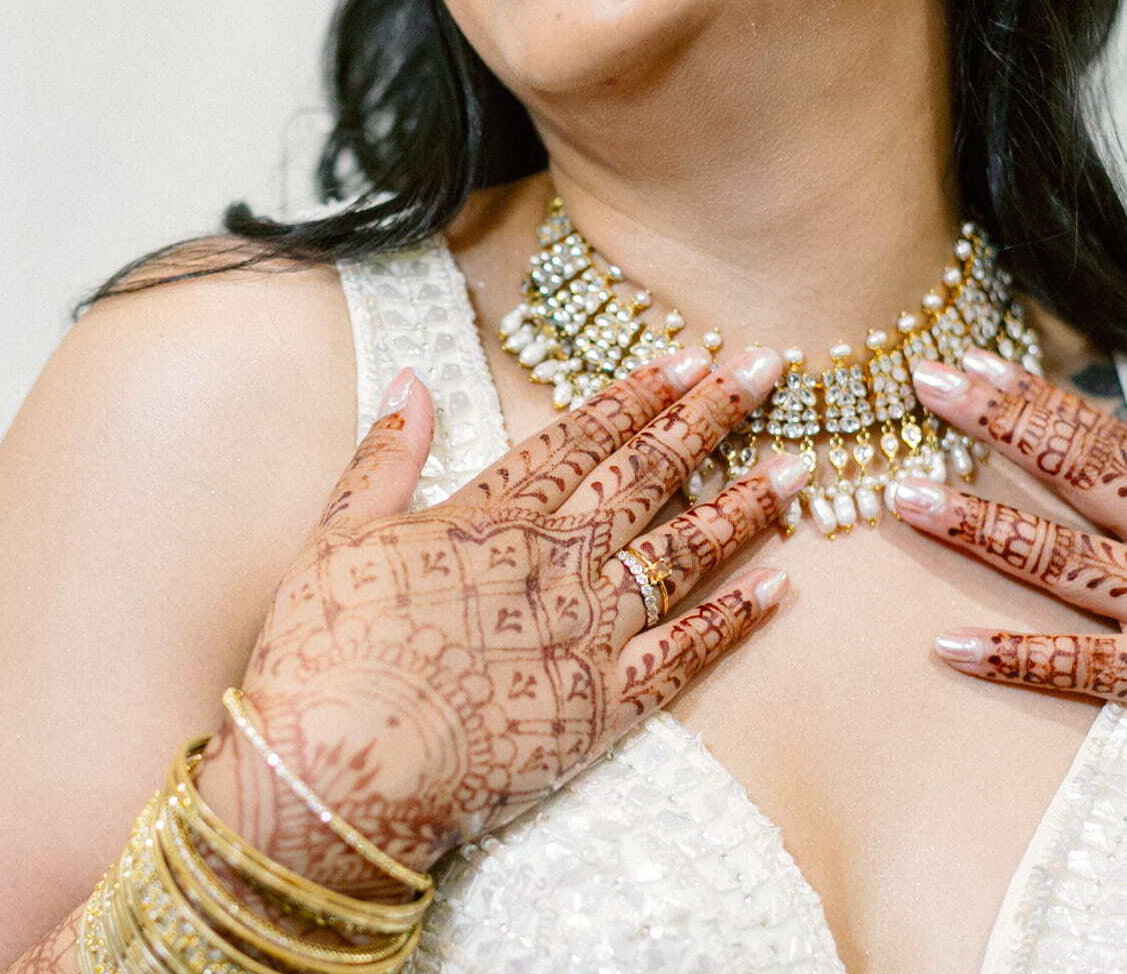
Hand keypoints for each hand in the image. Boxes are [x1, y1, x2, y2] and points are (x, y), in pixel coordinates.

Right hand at [196, 345, 806, 893]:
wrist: (342, 770)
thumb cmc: (327, 653)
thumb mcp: (337, 532)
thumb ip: (385, 454)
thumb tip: (412, 382)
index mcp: (492, 515)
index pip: (580, 437)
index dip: (636, 394)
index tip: (687, 355)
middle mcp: (554, 560)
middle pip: (646, 474)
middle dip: (710, 416)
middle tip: (768, 369)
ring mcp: (587, 632)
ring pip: (682, 553)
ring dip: (743, 506)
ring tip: (799, 466)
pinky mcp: (605, 706)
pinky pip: (687, 654)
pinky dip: (735, 620)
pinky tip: (778, 587)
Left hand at [900, 347, 1126, 842]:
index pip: (1114, 438)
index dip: (1040, 399)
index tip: (976, 360)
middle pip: (1078, 473)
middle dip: (995, 425)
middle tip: (922, 381)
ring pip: (1063, 561)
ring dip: (979, 528)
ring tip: (903, 496)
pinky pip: (1087, 671)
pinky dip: (1016, 660)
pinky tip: (947, 646)